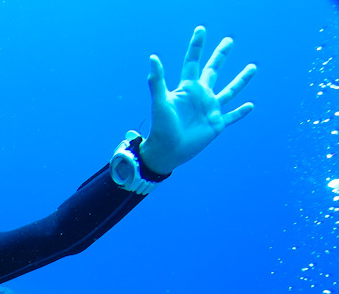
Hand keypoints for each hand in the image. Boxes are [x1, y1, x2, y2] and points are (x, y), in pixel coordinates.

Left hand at [139, 26, 256, 175]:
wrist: (166, 152)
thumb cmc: (160, 127)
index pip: (192, 62)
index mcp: (187, 88)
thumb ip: (158, 81)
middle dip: (220, 56)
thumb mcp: (160, 102)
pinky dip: (241, 112)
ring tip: (253, 67)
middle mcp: (200, 96)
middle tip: (229, 40)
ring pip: (230, 91)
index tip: (200, 29)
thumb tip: (153, 58)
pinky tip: (251, 106)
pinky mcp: (216, 124)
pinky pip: (232, 116)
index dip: (196, 46)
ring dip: (241, 80)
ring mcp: (210, 109)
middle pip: (213, 71)